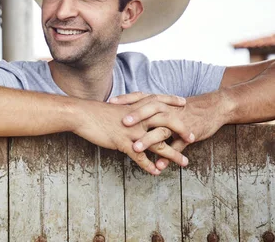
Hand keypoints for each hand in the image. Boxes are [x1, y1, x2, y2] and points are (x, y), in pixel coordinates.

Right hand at [73, 97, 190, 175]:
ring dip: (172, 155)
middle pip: (166, 122)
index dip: (172, 102)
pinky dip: (149, 166)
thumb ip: (128, 109)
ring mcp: (132, 131)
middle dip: (181, 130)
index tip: (184, 103)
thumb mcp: (116, 108)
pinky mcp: (124, 143)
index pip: (159, 101)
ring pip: (158, 144)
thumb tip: (134, 111)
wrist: (83, 115)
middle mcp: (138, 118)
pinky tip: (156, 172)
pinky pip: (140, 157)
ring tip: (184, 162)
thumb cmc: (97, 112)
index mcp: (136, 107)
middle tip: (192, 138)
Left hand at [117, 91, 227, 169]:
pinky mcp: (187, 135)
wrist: (211, 109)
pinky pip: (177, 147)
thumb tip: (124, 110)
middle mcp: (167, 111)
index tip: (110, 102)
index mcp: (160, 102)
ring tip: (135, 149)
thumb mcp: (164, 103)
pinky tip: (159, 166)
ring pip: (161, 131)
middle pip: (150, 111)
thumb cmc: (183, 108)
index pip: (140, 97)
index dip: (126, 99)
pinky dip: (168, 157)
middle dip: (136, 116)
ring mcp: (177, 123)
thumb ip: (147, 106)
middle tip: (123, 123)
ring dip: (148, 140)